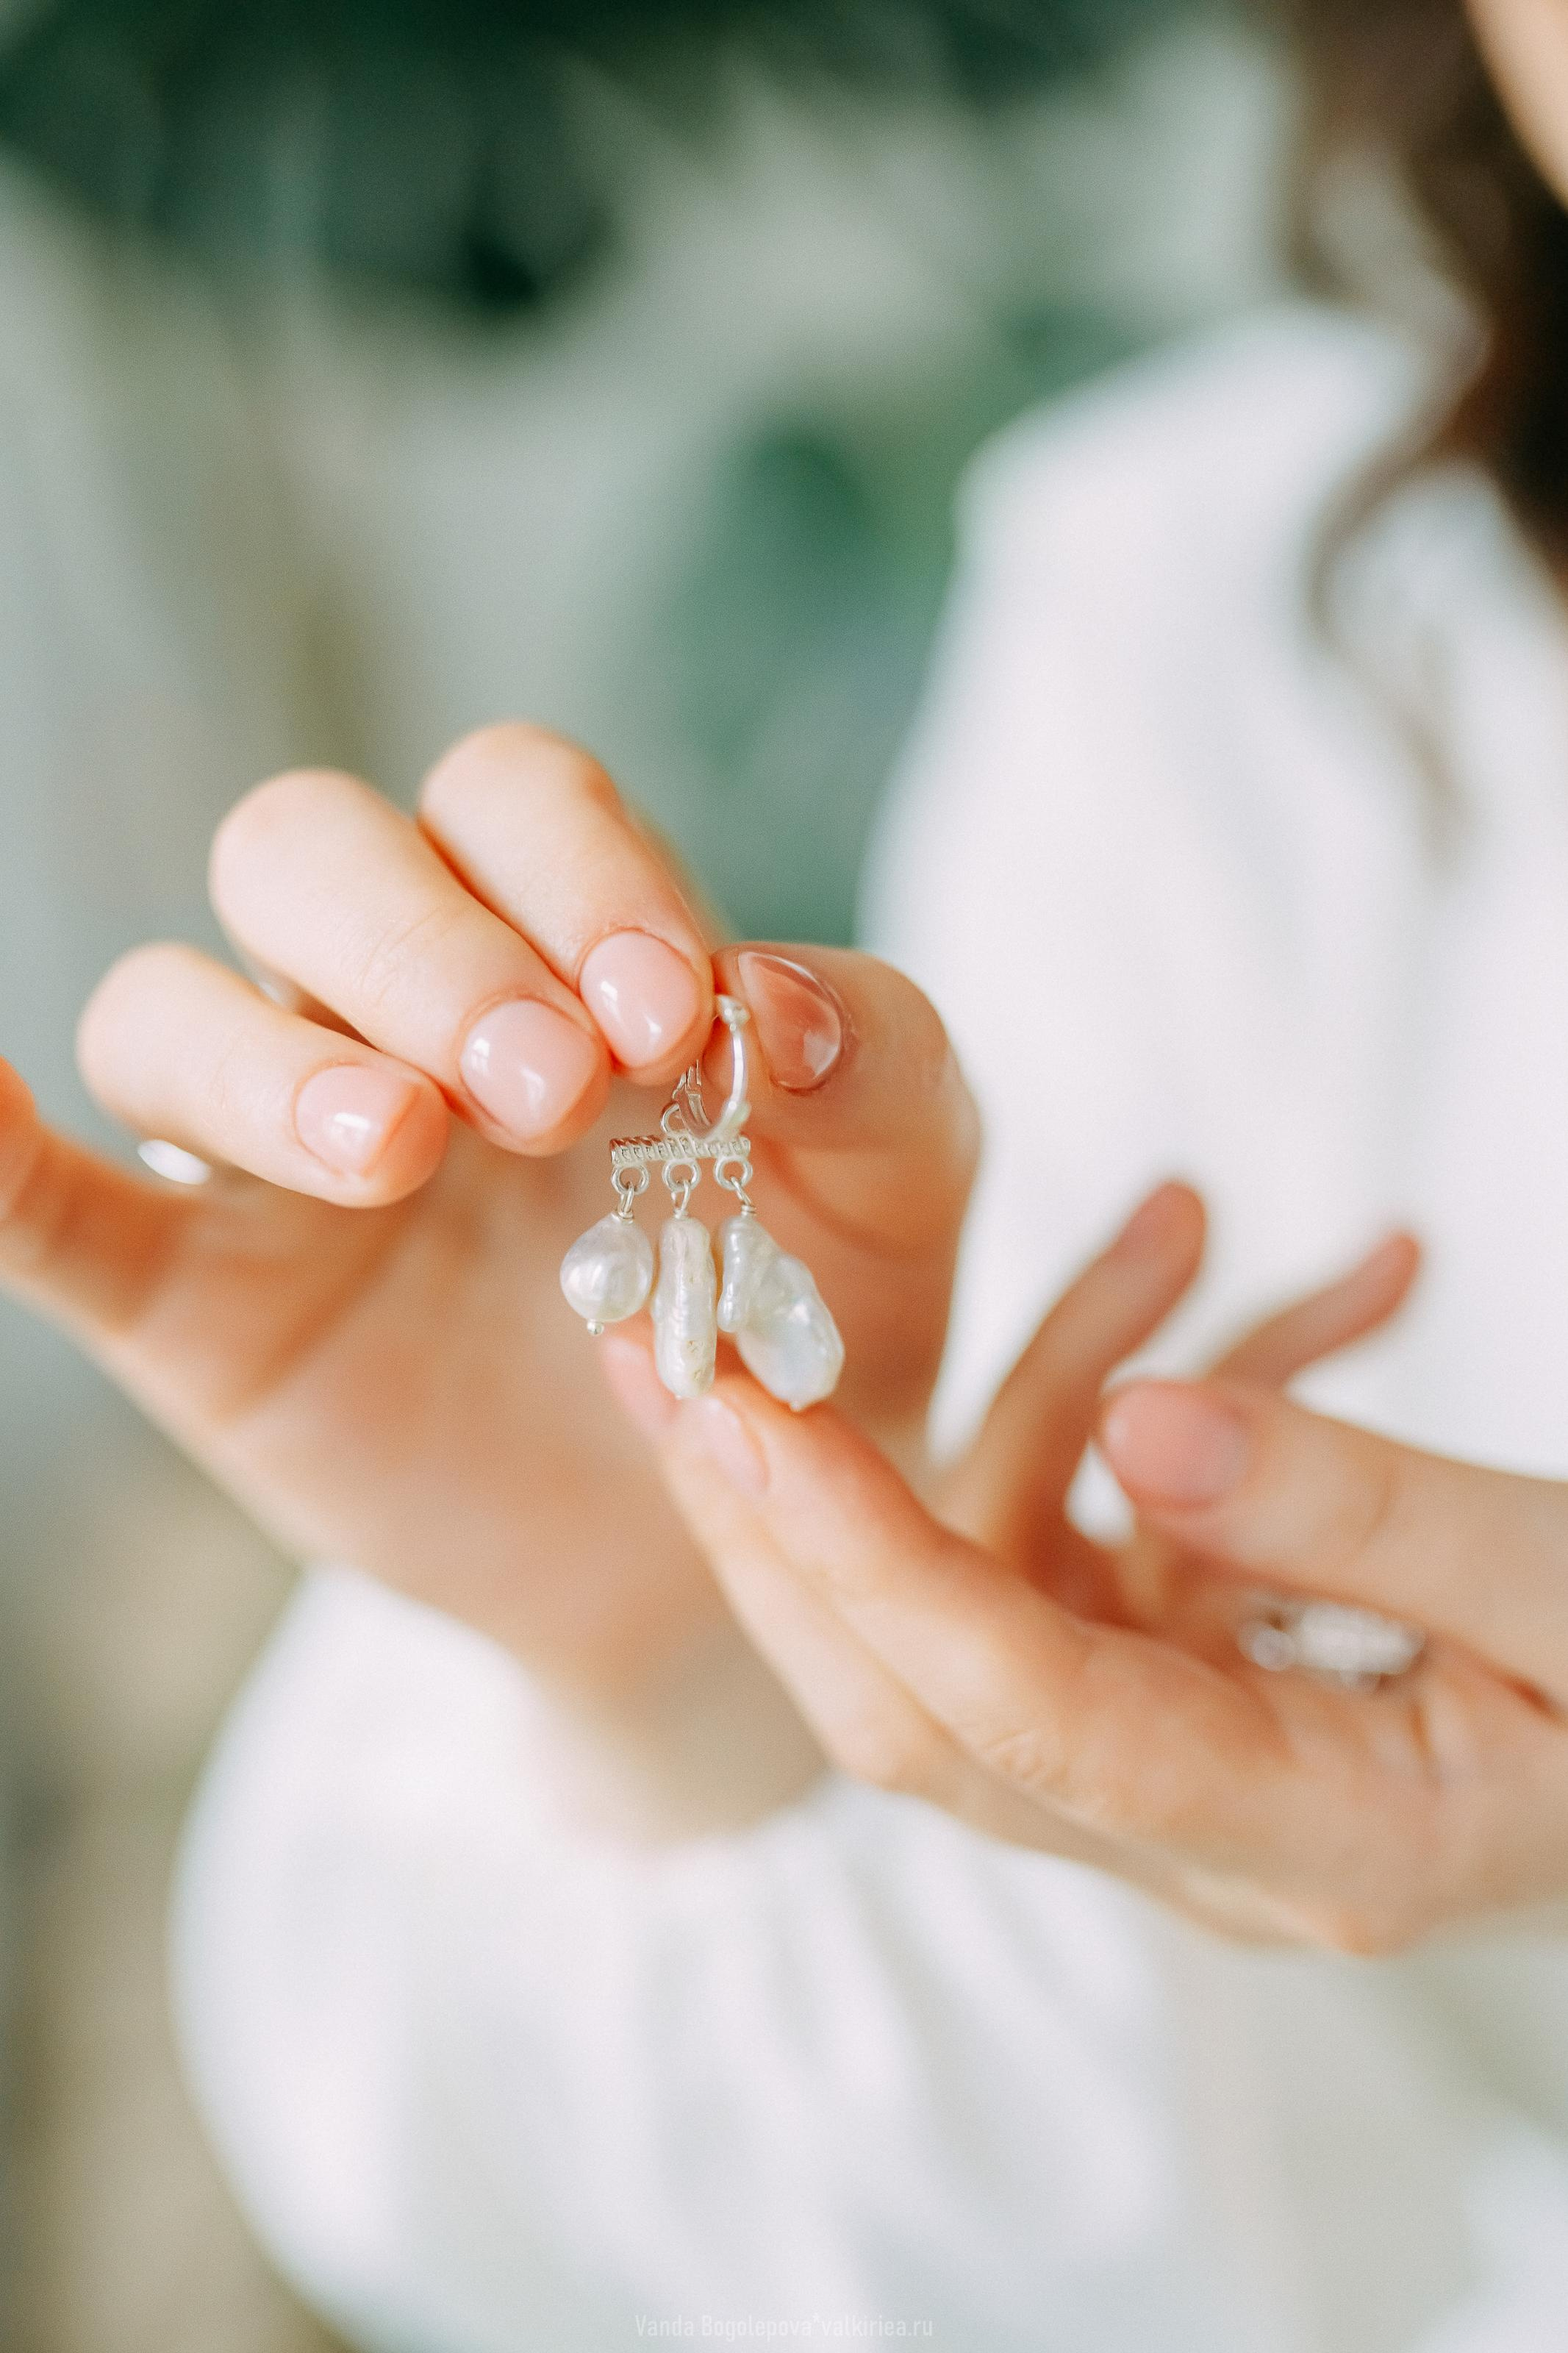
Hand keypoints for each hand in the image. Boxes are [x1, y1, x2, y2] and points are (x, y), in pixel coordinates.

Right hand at [0, 725, 975, 1709]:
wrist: (729, 1548)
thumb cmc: (816, 1319)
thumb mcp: (903, 1182)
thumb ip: (872, 1057)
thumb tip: (775, 997)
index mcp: (555, 937)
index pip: (511, 800)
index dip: (580, 873)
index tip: (675, 1019)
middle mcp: (389, 1007)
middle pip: (310, 854)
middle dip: (425, 945)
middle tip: (551, 1089)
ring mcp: (270, 1151)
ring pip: (169, 1009)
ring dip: (272, 1061)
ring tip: (402, 1154)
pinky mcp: (189, 1297)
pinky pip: (41, 1203)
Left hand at [630, 1190, 1567, 1947]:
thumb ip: (1370, 1512)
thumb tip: (1147, 1420)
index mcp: (1306, 1840)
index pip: (1015, 1709)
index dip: (861, 1552)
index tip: (731, 1392)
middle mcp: (1213, 1827)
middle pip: (922, 1695)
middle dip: (782, 1516)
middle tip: (660, 1335)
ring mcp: (1204, 1751)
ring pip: (1003, 1590)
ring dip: (1012, 1400)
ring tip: (1109, 1227)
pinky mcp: (1221, 1672)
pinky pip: (1127, 1526)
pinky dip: (1172, 1392)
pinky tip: (1330, 1282)